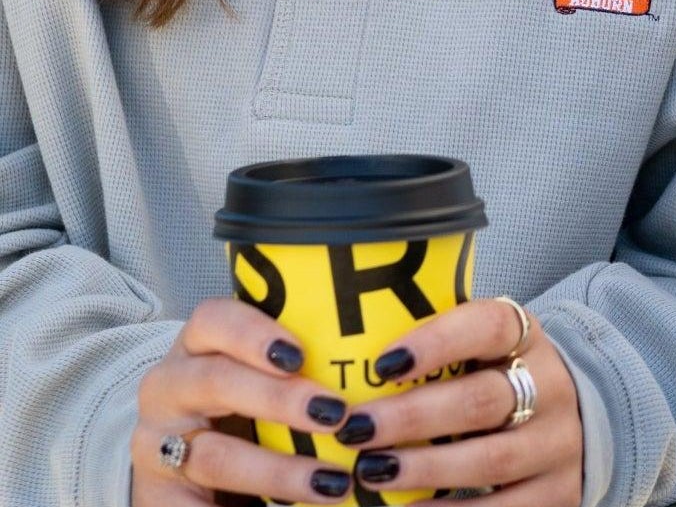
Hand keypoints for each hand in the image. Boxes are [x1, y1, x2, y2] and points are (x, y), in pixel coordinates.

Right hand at [130, 297, 357, 501]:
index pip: (213, 321)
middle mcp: (168, 390)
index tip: (300, 354)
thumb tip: (385, 362)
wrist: (187, 474)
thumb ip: (303, 366)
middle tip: (334, 413)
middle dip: (277, 399)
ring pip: (213, 456)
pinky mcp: (157, 499)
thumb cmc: (242, 409)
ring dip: (278, 472)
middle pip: (215, 383)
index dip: (253, 333)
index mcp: (196, 347)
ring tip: (332, 483)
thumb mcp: (259, 379)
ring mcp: (155, 447)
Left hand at [333, 299, 582, 505]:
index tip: (383, 364)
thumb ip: (439, 352)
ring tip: (371, 473)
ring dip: (425, 470)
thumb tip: (350, 358)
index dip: (437, 342)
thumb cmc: (501, 381)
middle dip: (413, 417)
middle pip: (482, 400)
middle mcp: (552, 388)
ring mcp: (559, 446)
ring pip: (491, 460)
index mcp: (528, 338)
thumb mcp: (487, 352)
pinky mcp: (560, 496)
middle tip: (356, 429)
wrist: (576, 422)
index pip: (490, 325)